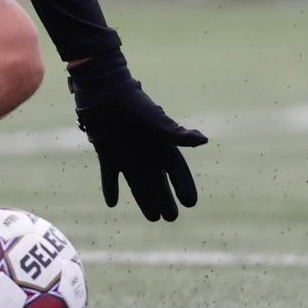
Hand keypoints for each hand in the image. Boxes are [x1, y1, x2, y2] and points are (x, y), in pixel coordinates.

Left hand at [68, 52, 206, 221]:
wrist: (102, 89)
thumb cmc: (131, 101)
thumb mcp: (154, 119)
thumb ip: (176, 133)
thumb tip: (204, 140)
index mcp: (159, 143)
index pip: (175, 169)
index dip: (183, 185)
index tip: (190, 203)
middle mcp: (144, 151)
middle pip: (157, 180)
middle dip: (164, 198)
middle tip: (171, 218)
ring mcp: (125, 153)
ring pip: (137, 182)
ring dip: (144, 199)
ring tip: (153, 218)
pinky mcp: (106, 152)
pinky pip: (109, 175)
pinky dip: (110, 188)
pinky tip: (112, 204)